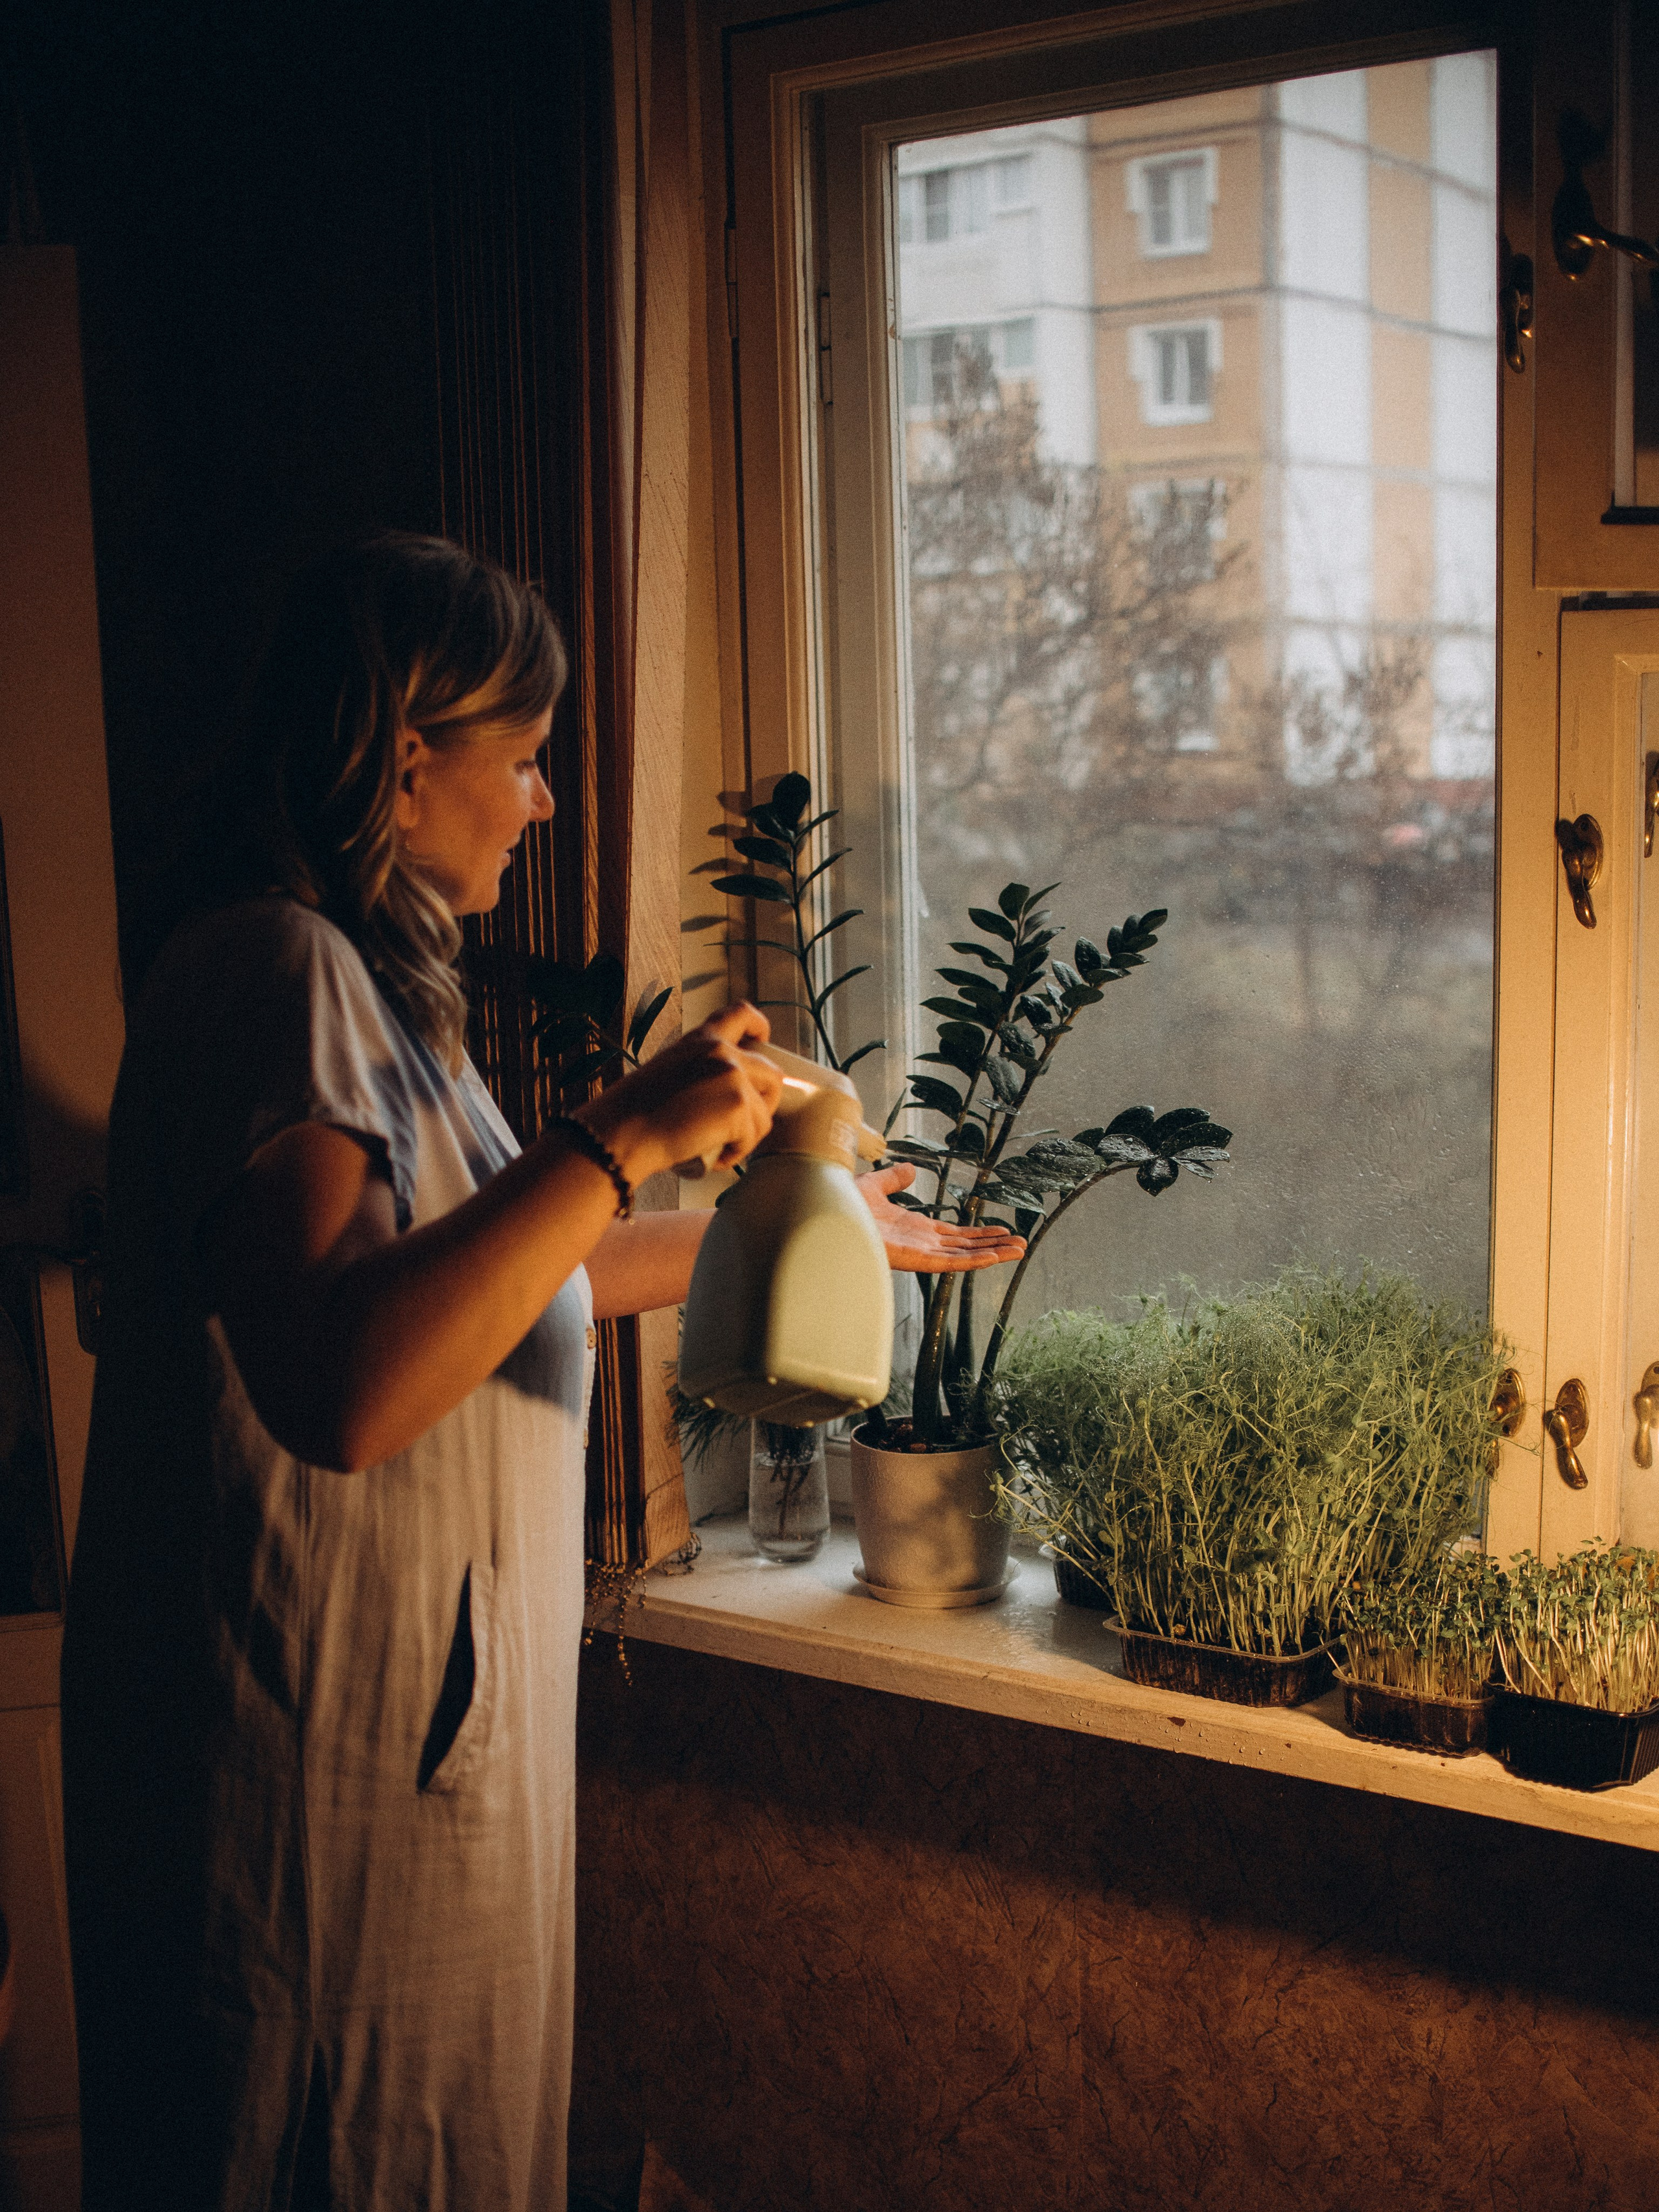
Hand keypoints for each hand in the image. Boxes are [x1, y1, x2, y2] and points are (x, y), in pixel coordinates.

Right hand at [579, 1004, 782, 1184]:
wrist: (622, 1132)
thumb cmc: (633, 1113)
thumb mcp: (670, 1071)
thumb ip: (700, 1070)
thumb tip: (723, 1093)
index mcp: (701, 1039)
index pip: (742, 1013)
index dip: (760, 1028)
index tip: (762, 1043)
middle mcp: (722, 1052)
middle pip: (773, 1074)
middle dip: (765, 1103)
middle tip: (742, 1126)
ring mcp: (733, 1077)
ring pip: (764, 1114)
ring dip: (746, 1137)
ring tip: (717, 1148)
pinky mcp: (738, 1106)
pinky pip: (753, 1138)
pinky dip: (736, 1153)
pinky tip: (714, 1157)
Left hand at [855, 1163, 1026, 1272]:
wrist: (826, 1217)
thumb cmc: (842, 1208)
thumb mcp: (874, 1185)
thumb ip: (894, 1179)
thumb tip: (911, 1170)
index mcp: (915, 1229)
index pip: (954, 1234)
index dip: (978, 1233)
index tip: (1001, 1231)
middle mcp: (921, 1244)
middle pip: (966, 1246)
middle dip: (993, 1245)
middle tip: (1021, 1244)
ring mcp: (920, 1253)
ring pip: (964, 1256)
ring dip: (992, 1253)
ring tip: (1020, 1250)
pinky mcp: (915, 1260)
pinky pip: (949, 1263)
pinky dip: (972, 1260)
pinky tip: (993, 1257)